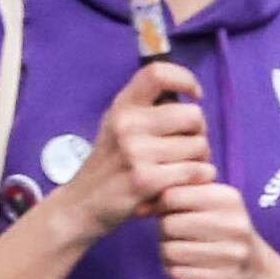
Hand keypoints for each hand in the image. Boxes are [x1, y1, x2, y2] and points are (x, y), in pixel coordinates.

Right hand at [53, 60, 211, 236]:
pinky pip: (195, 171)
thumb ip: (146, 110)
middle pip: (193, 115)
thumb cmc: (109, 165)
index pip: (158, 73)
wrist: (79, 205)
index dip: (185, 79)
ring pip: (199, 146)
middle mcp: (127, 124)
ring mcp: (135, 152)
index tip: (194, 95)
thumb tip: (188, 96)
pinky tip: (184, 184)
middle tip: (189, 147)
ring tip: (182, 168)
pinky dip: (198, 178)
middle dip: (199, 133)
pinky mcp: (146, 179)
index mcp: (122, 106)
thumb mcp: (118, 127)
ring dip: (200, 160)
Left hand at [152, 176, 266, 278]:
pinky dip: (175, 271)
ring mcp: (232, 254)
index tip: (166, 212)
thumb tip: (138, 208)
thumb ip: (176, 197)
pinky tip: (188, 268)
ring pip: (169, 251)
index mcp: (228, 198)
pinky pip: (177, 273)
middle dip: (164, 231)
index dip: (160, 205)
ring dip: (168, 252)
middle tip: (177, 235)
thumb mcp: (210, 204)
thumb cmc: (222, 231)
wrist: (256, 270)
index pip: (173, 195)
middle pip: (168, 224)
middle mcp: (234, 224)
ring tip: (183, 251)